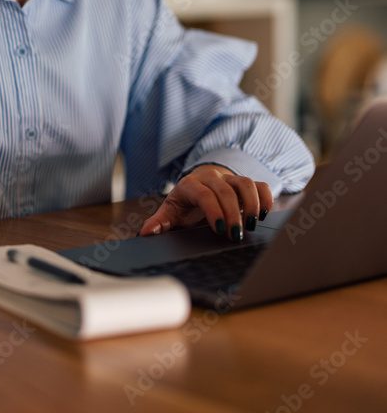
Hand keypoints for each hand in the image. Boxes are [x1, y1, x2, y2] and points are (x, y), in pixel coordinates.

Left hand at [139, 165, 272, 241]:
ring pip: (245, 183)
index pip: (204, 194)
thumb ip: (160, 222)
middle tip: (236, 235)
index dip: (214, 210)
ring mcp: (229, 178)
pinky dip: (265, 198)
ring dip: (251, 205)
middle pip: (226, 190)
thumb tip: (146, 233)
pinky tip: (263, 214)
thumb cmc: (185, 204)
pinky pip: (259, 185)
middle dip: (233, 214)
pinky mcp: (244, 182)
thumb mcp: (171, 212)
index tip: (220, 229)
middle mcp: (211, 177)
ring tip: (252, 225)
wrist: (198, 185)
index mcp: (190, 185)